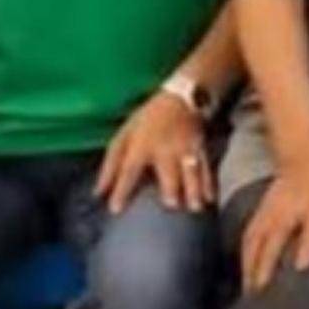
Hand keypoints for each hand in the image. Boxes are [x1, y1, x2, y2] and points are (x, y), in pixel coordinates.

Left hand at [95, 90, 213, 214]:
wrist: (180, 98)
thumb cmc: (147, 121)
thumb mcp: (123, 136)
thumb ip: (111, 165)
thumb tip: (98, 192)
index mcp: (141, 146)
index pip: (129, 171)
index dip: (121, 190)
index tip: (116, 209)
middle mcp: (164, 149)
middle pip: (167, 171)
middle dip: (170, 188)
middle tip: (171, 205)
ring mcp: (185, 150)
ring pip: (191, 172)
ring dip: (193, 189)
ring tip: (194, 207)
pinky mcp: (200, 150)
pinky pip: (206, 169)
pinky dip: (209, 184)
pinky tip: (210, 199)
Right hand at [239, 152, 308, 289]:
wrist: (306, 154)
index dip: (306, 245)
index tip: (300, 265)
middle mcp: (292, 208)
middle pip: (276, 237)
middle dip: (268, 262)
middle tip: (262, 288)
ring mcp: (273, 210)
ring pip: (257, 238)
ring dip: (251, 264)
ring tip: (249, 290)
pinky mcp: (261, 210)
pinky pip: (249, 236)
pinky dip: (244, 256)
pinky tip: (244, 274)